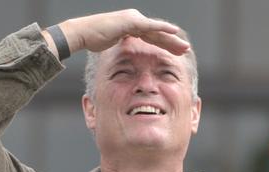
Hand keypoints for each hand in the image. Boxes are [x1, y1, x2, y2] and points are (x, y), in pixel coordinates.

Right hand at [57, 9, 189, 56]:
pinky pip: (151, 27)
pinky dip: (163, 29)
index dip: (164, 45)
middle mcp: (135, 20)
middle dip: (172, 43)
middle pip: (157, 34)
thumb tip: (124, 54)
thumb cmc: (93, 39)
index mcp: (132, 26)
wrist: (83, 33)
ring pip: (157, 31)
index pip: (152, 37)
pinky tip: (174, 32)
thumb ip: (121, 45)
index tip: (175, 53)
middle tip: (185, 50)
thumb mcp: (112, 44)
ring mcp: (134, 19)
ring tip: (184, 46)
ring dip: (172, 39)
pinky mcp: (131, 22)